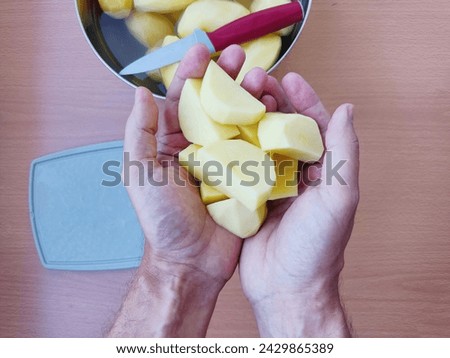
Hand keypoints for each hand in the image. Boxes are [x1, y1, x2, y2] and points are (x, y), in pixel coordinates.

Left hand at [110, 44, 269, 336]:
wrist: (191, 260)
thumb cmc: (162, 219)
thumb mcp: (140, 172)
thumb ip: (139, 132)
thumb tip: (140, 92)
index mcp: (172, 144)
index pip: (182, 100)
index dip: (192, 73)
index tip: (205, 50)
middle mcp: (199, 148)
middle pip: (214, 105)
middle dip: (227, 78)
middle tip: (242, 55)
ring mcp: (225, 162)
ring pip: (239, 121)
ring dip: (250, 97)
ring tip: (263, 78)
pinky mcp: (246, 177)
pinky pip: (258, 147)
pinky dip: (267, 127)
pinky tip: (277, 109)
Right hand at [239, 74, 358, 336]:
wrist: (285, 287)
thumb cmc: (317, 246)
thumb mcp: (339, 197)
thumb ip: (344, 152)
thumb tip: (348, 108)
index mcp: (323, 171)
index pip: (315, 126)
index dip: (304, 99)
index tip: (289, 77)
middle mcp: (298, 174)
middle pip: (284, 129)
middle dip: (273, 103)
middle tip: (256, 80)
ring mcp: (272, 185)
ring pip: (261, 143)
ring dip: (251, 120)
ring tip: (238, 97)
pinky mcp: (249, 196)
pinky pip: (241, 165)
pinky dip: (233, 146)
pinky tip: (220, 129)